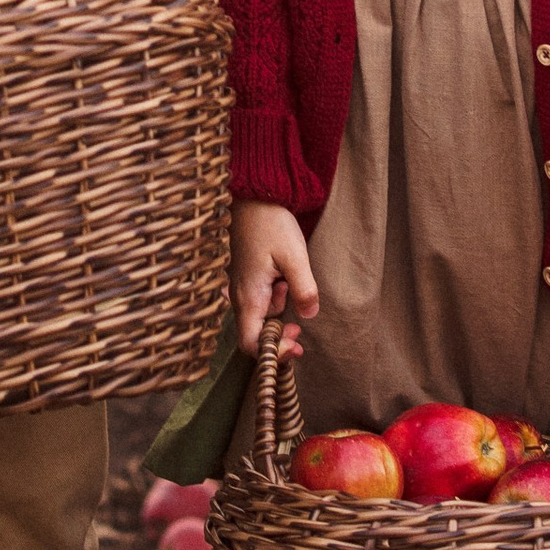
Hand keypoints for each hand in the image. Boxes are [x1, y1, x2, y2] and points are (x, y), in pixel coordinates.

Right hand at [232, 200, 319, 356]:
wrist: (254, 197)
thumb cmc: (270, 224)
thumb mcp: (294, 256)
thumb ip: (303, 289)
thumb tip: (309, 315)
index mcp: (249, 296)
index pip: (251, 343)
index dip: (273, 351)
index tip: (297, 343)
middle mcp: (240, 297)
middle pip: (257, 334)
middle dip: (280, 333)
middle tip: (301, 327)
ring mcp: (242, 288)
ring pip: (261, 316)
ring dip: (280, 311)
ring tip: (290, 282)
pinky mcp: (248, 279)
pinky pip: (261, 300)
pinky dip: (276, 297)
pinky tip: (284, 277)